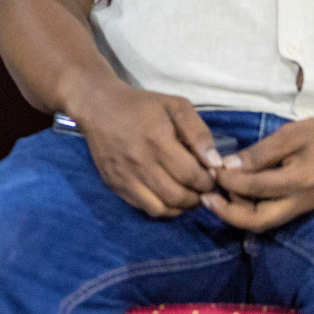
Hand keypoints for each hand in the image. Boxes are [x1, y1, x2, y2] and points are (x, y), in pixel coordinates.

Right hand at [70, 81, 220, 217]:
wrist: (98, 107)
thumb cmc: (141, 106)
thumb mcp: (175, 106)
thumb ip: (199, 132)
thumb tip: (214, 163)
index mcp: (157, 141)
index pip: (192, 176)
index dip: (208, 181)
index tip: (211, 176)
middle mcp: (139, 162)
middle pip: (179, 196)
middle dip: (197, 196)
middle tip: (201, 188)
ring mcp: (124, 176)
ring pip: (162, 208)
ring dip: (181, 206)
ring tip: (186, 194)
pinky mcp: (114, 184)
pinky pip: (144, 207)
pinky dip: (162, 208)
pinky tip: (167, 196)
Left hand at [205, 118, 313, 231]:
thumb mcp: (290, 135)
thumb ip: (258, 153)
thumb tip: (227, 166)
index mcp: (301, 181)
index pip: (255, 188)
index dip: (229, 181)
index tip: (212, 169)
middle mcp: (301, 202)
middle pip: (259, 221)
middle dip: (228, 213)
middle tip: (205, 198)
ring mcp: (302, 208)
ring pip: (263, 222)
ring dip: (236, 212)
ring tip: (215, 193)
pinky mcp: (300, 208)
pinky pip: (270, 216)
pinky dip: (248, 209)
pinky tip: (234, 193)